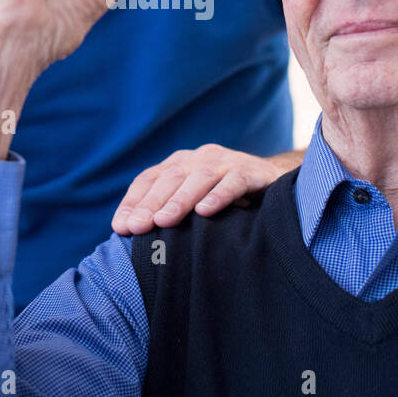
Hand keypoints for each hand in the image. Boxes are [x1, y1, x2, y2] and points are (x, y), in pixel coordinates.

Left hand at [110, 145, 289, 234]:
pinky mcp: (252, 171)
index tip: (121, 227)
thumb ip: (170, 214)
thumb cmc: (226, 199)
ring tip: (164, 221)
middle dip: (151, 203)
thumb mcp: (195, 203)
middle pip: (170, 178)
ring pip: (199, 178)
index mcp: (180, 164)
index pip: (149, 179)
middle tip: (137, 227)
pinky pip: (233, 181)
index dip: (134, 202)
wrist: (276, 182)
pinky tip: (206, 210)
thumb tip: (133, 238)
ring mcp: (226, 162)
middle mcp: (199, 158)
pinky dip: (219, 194)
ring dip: (180, 199)